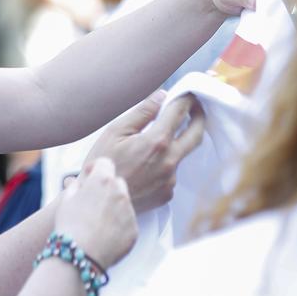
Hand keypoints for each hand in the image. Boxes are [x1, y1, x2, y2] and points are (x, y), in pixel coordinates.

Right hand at [55, 157, 137, 265]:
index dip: (97, 168)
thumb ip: (76, 187)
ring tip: (97, 223)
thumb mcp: (66, 200)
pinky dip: (119, 227)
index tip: (91, 175)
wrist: (80, 254)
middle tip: (94, 202)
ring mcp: (129, 212)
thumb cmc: (69, 226)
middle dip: (108, 189)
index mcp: (102, 181)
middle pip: (118, 183)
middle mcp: (120, 193)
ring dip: (114, 208)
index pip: (106, 163)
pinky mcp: (134, 230)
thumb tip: (78, 183)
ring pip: (124, 204)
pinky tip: (105, 235)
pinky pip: (128, 223)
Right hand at [85, 92, 204, 213]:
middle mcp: (169, 161)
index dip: (186, 99)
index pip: (180, 112)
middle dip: (199, 117)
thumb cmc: (101, 165)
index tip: (188, 93)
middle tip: (195, 108)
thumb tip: (162, 97)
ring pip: (182, 155)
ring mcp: (170, 180)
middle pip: (196, 134)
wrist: (98, 202)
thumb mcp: (115, 132)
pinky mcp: (167, 194)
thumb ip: (142, 112)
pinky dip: (164, 165)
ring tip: (157, 141)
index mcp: (157, 142)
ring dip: (175, 144)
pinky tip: (146, 166)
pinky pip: (172, 173)